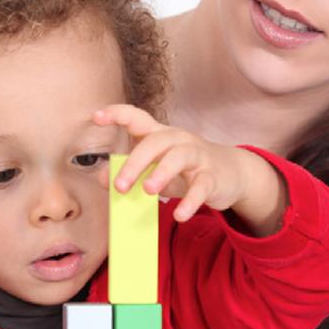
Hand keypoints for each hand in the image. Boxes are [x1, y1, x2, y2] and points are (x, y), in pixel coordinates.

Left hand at [93, 104, 276, 224]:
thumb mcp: (155, 169)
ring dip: (162, 173)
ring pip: (179, 157)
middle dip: (135, 162)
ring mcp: (197, 157)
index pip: (137, 117)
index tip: (96, 117)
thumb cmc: (185, 169)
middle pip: (155, 141)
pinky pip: (201, 186)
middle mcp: (178, 140)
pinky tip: (179, 214)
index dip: (117, 114)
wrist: (231, 173)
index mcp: (160, 135)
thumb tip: (104, 178)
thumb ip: (130, 172)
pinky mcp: (212, 177)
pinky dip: (190, 201)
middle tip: (119, 186)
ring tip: (149, 191)